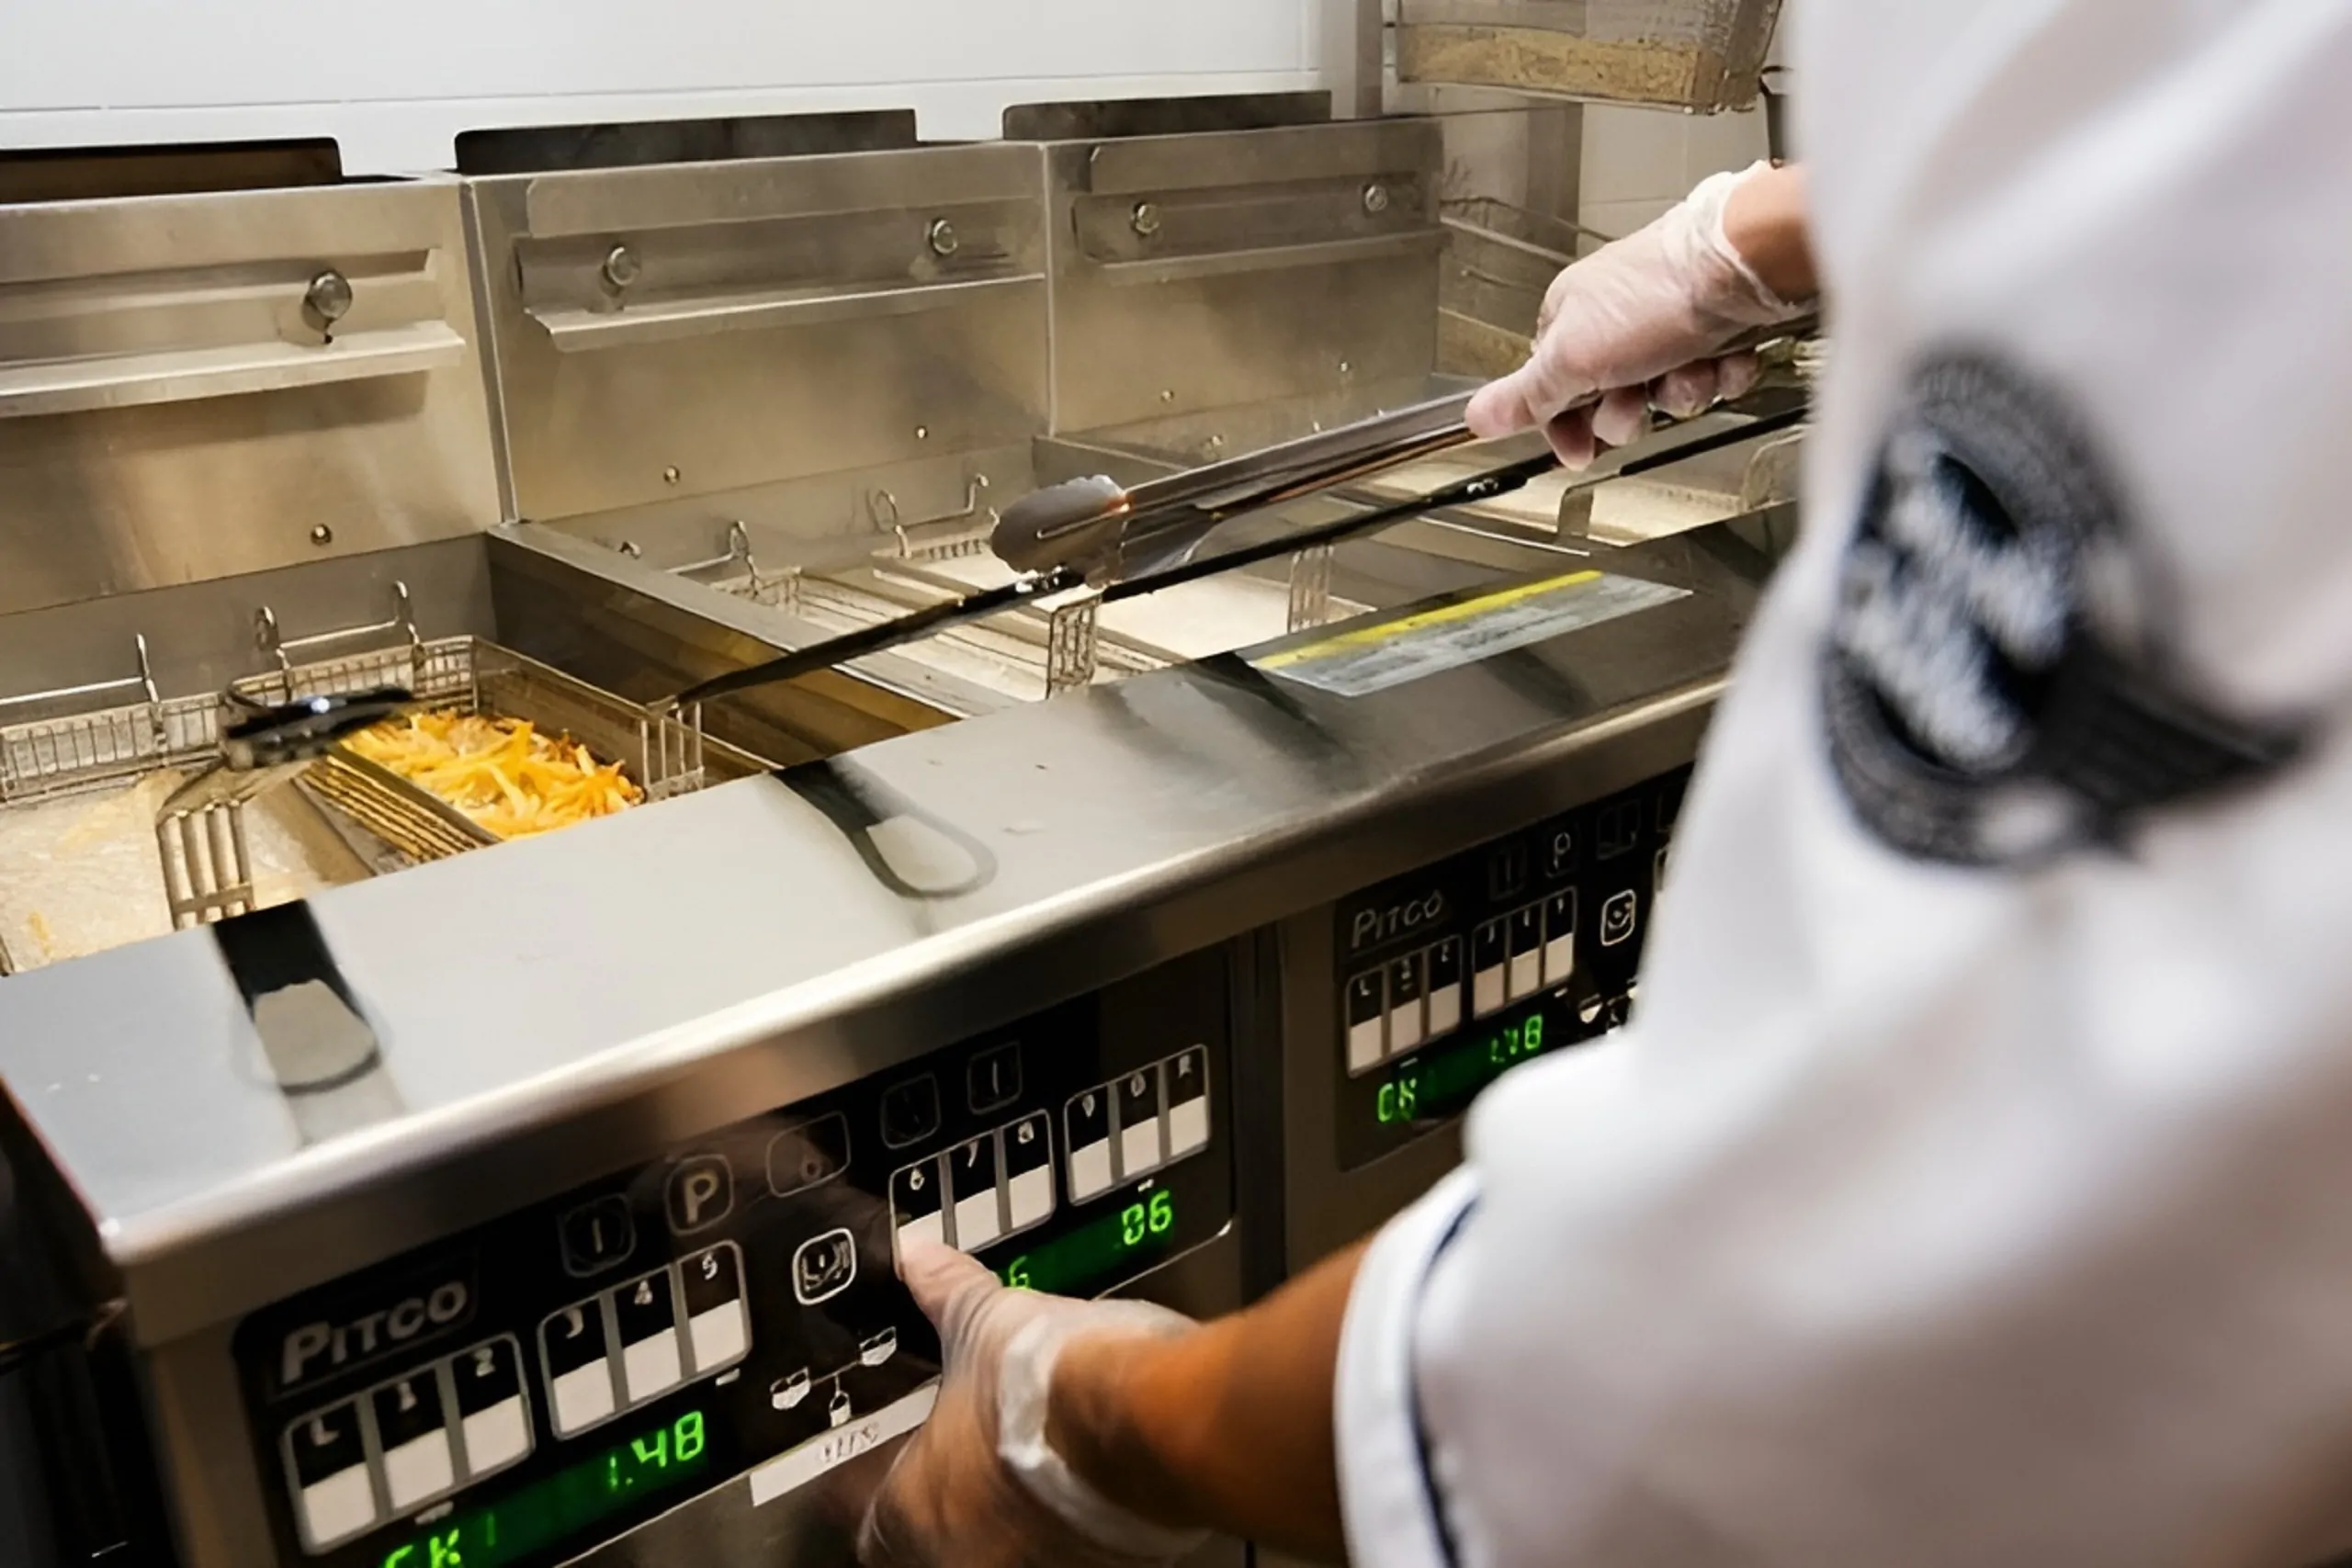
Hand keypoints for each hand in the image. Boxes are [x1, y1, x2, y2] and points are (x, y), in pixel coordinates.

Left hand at [857, 1239, 1207, 1567]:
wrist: (1150, 1417)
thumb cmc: (1052, 1386)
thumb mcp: (983, 1321)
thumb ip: (944, 1294)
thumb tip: (921, 1262)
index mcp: (911, 1510)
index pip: (861, 1515)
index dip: (871, 1474)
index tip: (886, 1445)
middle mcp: (963, 1557)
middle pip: (932, 1533)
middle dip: (948, 1487)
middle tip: (964, 1438)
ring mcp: (1033, 1567)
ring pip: (1000, 1545)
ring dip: (1007, 1503)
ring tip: (1027, 1444)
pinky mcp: (1097, 1564)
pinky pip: (1062, 1544)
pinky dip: (1063, 1511)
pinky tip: (1079, 1465)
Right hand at [1465, 161, 1812, 467]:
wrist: (1744, 266)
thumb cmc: (1657, 295)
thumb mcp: (1573, 357)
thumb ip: (1526, 395)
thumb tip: (1476, 417)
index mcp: (1570, 318)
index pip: (1552, 391)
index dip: (1565, 426)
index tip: (1578, 450)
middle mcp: (1617, 319)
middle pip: (1611, 401)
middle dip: (1632, 412)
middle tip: (1640, 399)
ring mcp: (1668, 323)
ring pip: (1667, 394)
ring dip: (1683, 392)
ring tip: (1691, 367)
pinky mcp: (1715, 328)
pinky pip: (1714, 377)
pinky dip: (1722, 375)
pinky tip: (1724, 356)